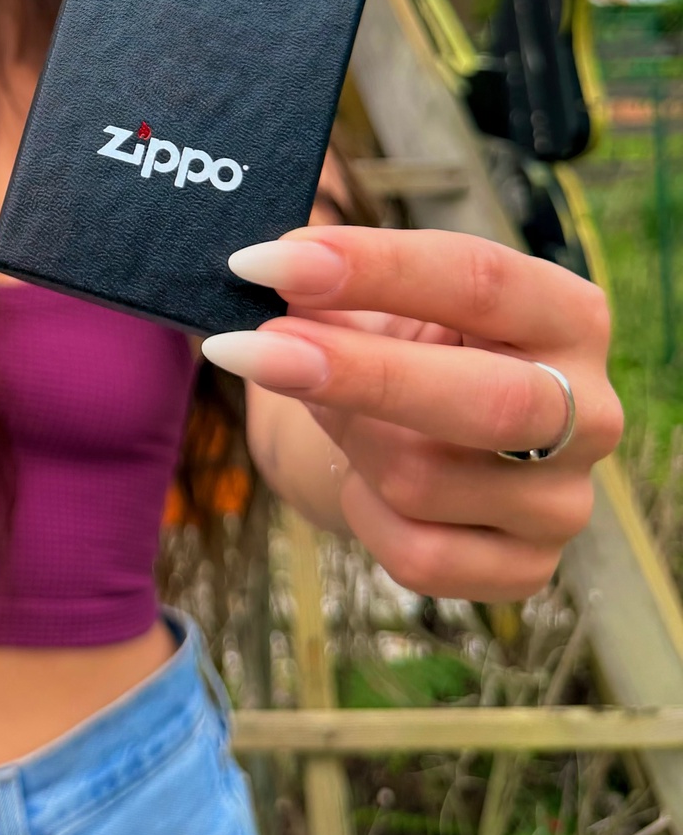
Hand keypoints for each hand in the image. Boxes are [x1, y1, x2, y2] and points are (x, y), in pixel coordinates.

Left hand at [204, 226, 622, 601]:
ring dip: (342, 436)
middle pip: (484, 399)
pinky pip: (418, 554)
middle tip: (246, 348)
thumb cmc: (398, 348)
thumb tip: (267, 280)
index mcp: (565, 314)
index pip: (479, 279)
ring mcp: (564, 501)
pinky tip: (359, 480)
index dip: (371, 267)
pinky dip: (363, 512)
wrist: (410, 444)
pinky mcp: (528, 570)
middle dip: (355, 373)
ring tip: (317, 408)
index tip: (267, 263)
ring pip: (425, 479)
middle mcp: (589, 410)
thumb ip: (336, 290)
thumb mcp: (380, 304)